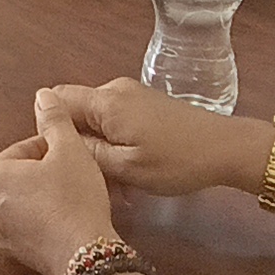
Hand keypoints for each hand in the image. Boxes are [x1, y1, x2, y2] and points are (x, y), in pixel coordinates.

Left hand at [0, 90, 123, 274]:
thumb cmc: (75, 199)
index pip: (23, 150)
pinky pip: (31, 227)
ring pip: (26, 202)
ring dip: (46, 196)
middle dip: (47, 173)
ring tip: (74, 197)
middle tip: (75, 175)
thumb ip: (54, 120)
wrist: (86, 254)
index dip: (52, 149)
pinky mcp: (18, 254)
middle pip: (22, 177)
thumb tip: (43, 96)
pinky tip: (69, 219)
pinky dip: (46, 220)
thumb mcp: (70, 150)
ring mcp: (1, 233)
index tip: (72, 155)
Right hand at [38, 79, 274, 200]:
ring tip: (114, 183)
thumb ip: (87, 151)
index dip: (48, 130)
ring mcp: (132, 95)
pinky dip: (114, 143)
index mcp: (106, 102)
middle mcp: (114, 90)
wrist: (226, 149)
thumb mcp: (126, 167)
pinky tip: (128, 172)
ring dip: (97, 148)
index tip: (57, 160)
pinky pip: (114, 120)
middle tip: (88, 178)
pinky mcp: (145, 104)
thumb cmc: (177, 161)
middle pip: (75, 110)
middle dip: (75, 144)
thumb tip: (55, 135)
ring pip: (95, 119)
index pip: (55, 101)